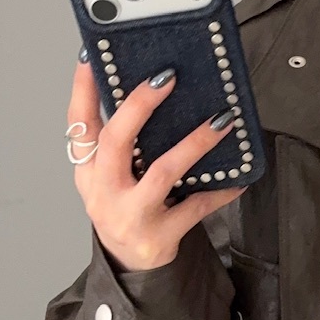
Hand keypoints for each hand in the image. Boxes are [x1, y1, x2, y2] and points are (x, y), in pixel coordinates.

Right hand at [67, 58, 245, 271]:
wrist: (130, 264)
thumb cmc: (124, 206)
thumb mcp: (110, 176)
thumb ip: (121, 141)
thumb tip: (151, 86)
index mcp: (89, 170)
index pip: (79, 123)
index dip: (82, 89)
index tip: (90, 56)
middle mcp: (104, 190)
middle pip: (115, 141)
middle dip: (139, 106)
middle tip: (167, 77)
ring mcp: (131, 214)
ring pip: (162, 173)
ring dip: (194, 144)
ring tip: (221, 121)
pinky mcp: (160, 234)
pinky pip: (197, 207)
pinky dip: (220, 191)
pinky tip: (240, 178)